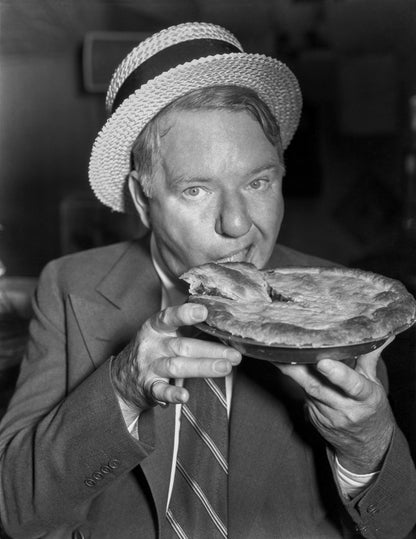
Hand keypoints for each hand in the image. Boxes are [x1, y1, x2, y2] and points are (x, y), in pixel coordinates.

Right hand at [111, 303, 241, 410]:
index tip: (203, 311)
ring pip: (176, 366)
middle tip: (234, 355)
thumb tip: (217, 316)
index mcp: (155, 328)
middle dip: (210, 350)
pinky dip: (172, 394)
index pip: (169, 317)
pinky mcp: (148, 387)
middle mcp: (152, 345)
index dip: (185, 313)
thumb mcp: (162, 333)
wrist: (121, 379)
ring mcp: (149, 366)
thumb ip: (185, 325)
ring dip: (202, 367)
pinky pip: (160, 390)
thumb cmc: (152, 350)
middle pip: (182, 346)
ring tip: (225, 368)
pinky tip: (185, 395)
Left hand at [275, 339, 394, 472]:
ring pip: (306, 390)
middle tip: (285, 350)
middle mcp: (345, 408)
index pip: (353, 386)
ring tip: (279, 353)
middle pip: (318, 387)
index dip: (337, 375)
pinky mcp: (313, 418)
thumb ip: (369, 358)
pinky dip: (296, 382)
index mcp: (365, 398)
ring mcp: (327, 416)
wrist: (366, 446)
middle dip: (300, 369)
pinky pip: (303, 396)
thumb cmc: (371, 409)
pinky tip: (287, 368)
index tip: (323, 362)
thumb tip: (381, 334)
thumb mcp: (374, 385)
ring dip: (293, 372)